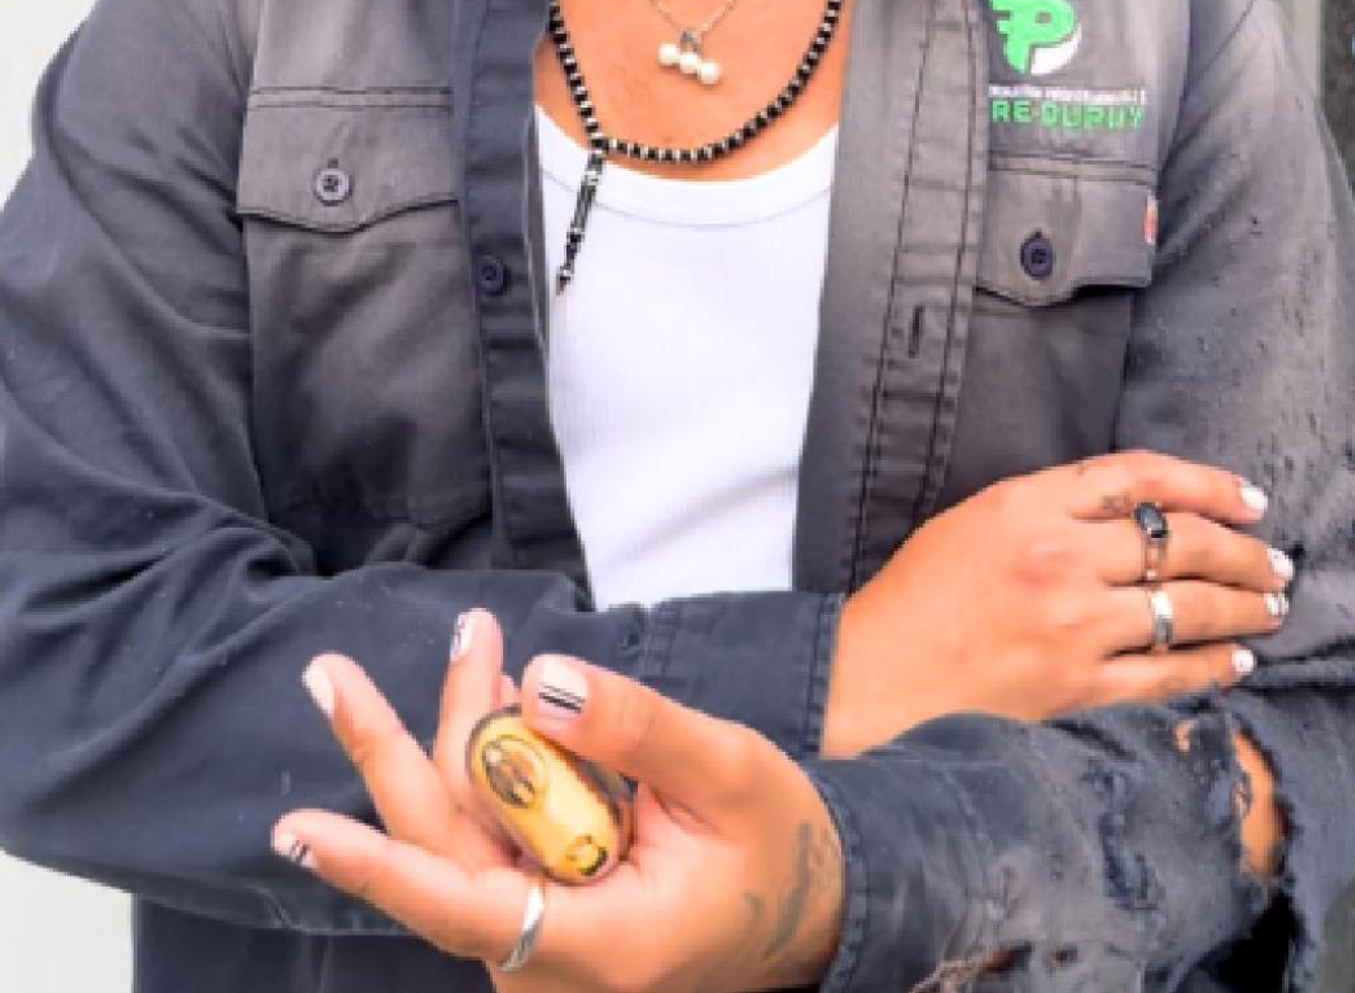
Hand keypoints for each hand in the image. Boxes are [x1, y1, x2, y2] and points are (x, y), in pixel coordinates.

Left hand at [277, 611, 844, 992]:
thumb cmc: (775, 846)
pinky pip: (489, 831)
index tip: (302, 833)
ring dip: (458, 729)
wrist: (811, 911)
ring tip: (470, 639)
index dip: (379, 867)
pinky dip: (489, 756)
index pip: (466, 908)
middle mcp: (550, 957)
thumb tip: (541, 683)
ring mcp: (540, 938)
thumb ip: (636, 729)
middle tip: (330, 673)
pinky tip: (491, 689)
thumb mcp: (728, 771)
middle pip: (443, 849)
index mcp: (601, 944)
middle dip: (388, 753)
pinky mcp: (539, 909)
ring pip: (463, 829)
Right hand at [824, 450, 1290, 754]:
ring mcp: (1072, 626)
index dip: (1208, 483)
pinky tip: (1235, 661)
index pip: (1142, 478)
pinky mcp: (1076, 687)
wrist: (880, 673)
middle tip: (1276, 559)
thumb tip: (1139, 510)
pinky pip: (1165, 676)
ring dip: (1243, 607)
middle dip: (1244, 551)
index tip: (1250, 497)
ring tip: (1272, 605)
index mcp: (1030, 502)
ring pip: (1186, 609)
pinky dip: (1210, 667)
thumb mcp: (981, 516)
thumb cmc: (922, 591)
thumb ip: (1055, 505)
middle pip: (1181, 543)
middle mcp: (1059, 557)